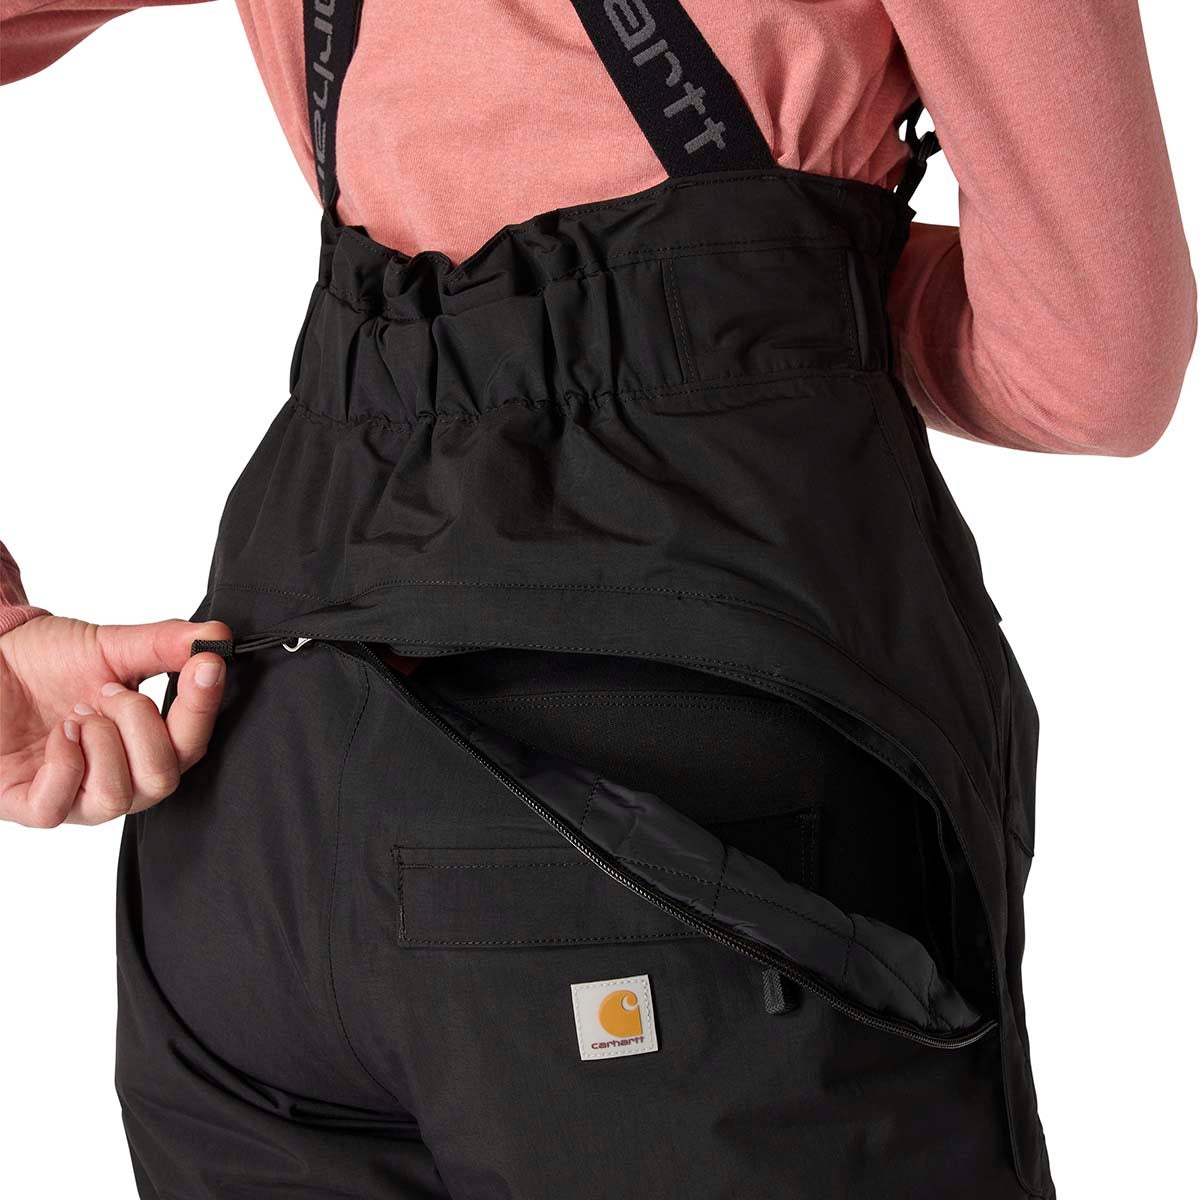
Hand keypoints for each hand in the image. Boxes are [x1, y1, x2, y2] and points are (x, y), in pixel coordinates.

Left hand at [0, 615, 232, 826]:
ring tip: (78, 714)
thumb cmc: (48, 661)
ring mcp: (75, 798)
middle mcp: (120, 778)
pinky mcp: (28, 805)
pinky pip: (58, 806)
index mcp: (148, 745)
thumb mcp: (113, 645)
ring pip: (116, 797)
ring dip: (100, 743)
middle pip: (162, 779)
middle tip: (109, 692)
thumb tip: (216, 637)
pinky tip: (60, 733)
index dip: (203, 707)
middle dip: (139, 726)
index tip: (206, 665)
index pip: (193, 744)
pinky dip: (64, 763)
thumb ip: (167, 643)